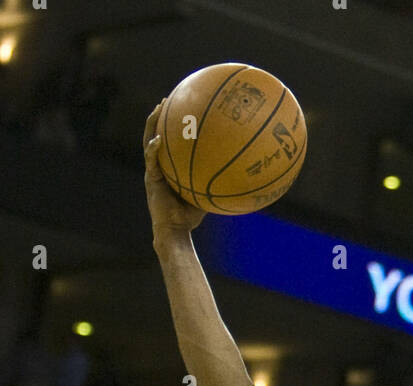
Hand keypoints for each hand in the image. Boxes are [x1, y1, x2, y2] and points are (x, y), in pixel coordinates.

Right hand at [143, 104, 205, 237]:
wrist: (174, 231)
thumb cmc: (190, 217)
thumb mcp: (205, 195)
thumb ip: (214, 183)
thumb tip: (236, 175)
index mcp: (167, 168)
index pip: (168, 143)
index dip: (170, 126)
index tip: (179, 109)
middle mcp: (158, 167)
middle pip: (155, 135)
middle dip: (158, 117)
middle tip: (166, 100)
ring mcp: (153, 172)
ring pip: (148, 142)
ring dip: (152, 124)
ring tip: (158, 109)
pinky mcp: (151, 180)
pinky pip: (151, 161)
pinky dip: (154, 149)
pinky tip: (158, 140)